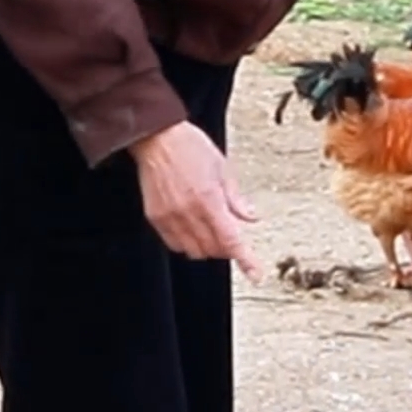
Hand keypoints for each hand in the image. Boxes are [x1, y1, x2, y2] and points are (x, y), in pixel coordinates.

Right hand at [128, 120, 260, 277]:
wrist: (157, 138)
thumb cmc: (189, 146)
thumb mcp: (222, 167)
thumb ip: (236, 198)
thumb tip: (251, 217)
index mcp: (209, 199)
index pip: (231, 240)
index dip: (246, 260)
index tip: (255, 274)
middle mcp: (189, 212)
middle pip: (214, 249)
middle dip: (226, 247)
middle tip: (230, 234)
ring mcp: (171, 217)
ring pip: (194, 251)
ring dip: (207, 247)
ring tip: (210, 229)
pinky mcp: (156, 218)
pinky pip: (175, 244)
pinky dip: (187, 243)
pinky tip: (192, 228)